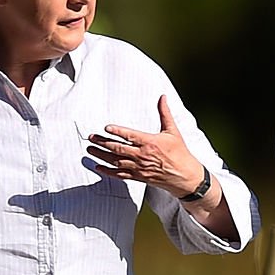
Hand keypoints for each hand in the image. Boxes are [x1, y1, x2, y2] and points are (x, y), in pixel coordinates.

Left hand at [87, 95, 205, 197]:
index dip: (117, 132)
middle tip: (91, 138)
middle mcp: (142, 155)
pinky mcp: (138, 177)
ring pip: (115, 161)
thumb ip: (165, 113)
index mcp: (150, 143)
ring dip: (101, 155)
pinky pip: (120, 174)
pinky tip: (98, 167)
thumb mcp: (173, 131)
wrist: (184, 176)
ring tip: (91, 149)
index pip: (130, 136)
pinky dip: (108, 171)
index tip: (106, 128)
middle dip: (103, 143)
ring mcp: (139, 167)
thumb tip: (163, 97)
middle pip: (118, 148)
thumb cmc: (179, 153)